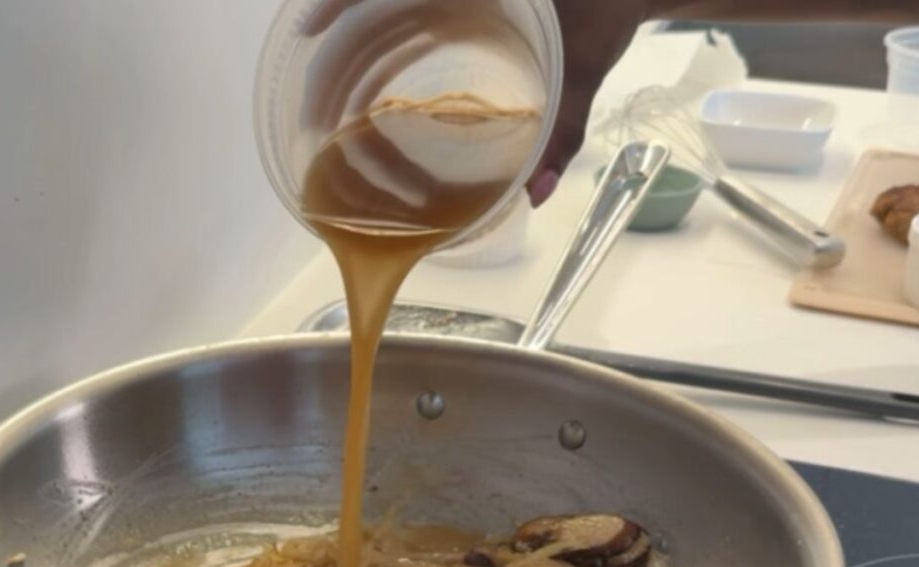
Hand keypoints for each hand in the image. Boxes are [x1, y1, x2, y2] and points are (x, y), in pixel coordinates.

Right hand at [302, 0, 654, 206]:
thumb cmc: (613, 5)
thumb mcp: (584, 69)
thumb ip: (562, 133)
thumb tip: (537, 196)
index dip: (334, 0)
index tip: (305, 34)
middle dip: (337, 15)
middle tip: (312, 61)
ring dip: (359, 14)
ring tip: (333, 59)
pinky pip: (416, 0)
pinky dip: (392, 13)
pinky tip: (380, 42)